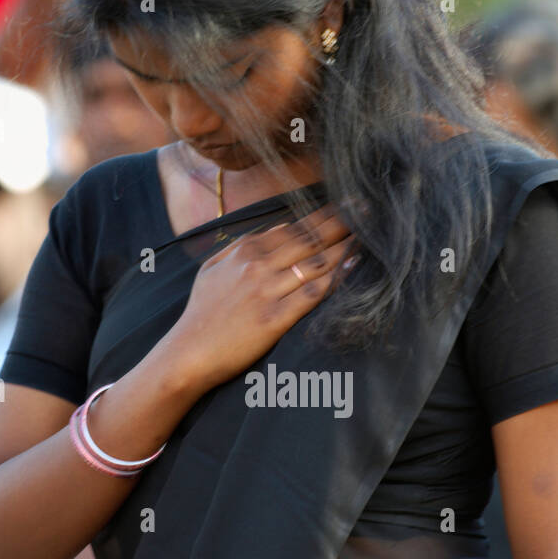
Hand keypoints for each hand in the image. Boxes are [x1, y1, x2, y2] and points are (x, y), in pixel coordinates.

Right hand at [170, 206, 354, 390]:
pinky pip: (313, 293)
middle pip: (310, 238)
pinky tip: (355, 267)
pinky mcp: (275, 318)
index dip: (324, 216)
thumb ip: (243, 246)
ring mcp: (267, 291)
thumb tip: (278, 229)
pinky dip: (337, 278)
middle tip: (369, 209)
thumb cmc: (202, 312)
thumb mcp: (214, 268)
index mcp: (246, 250)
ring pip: (316, 262)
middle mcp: (258, 265)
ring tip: (369, 234)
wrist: (188, 352)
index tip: (347, 206)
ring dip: (345, 246)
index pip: (294, 227)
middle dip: (342, 222)